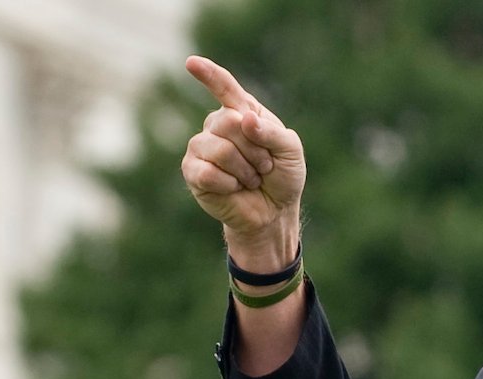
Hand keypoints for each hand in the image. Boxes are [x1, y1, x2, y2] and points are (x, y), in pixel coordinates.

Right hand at [181, 56, 305, 265]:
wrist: (274, 212)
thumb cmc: (282, 176)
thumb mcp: (290, 151)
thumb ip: (272, 132)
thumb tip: (243, 119)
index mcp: (242, 112)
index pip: (224, 87)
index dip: (209, 75)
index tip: (192, 63)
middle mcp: (217, 125)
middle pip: (229, 122)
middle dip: (255, 149)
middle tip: (263, 166)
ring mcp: (201, 147)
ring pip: (220, 149)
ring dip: (245, 170)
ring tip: (251, 179)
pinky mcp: (192, 171)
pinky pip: (208, 172)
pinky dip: (229, 184)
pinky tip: (234, 189)